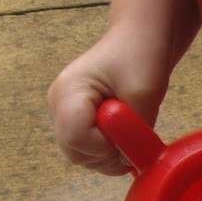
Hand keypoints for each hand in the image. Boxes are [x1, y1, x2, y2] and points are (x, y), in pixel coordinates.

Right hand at [47, 31, 169, 173]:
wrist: (138, 40)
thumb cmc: (141, 57)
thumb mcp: (145, 93)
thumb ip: (133, 130)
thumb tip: (126, 160)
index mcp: (69, 90)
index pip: (76, 137)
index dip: (106, 144)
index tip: (129, 129)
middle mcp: (57, 103)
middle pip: (74, 151)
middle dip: (107, 154)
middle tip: (133, 135)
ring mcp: (62, 112)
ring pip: (80, 155)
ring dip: (109, 154)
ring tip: (130, 129)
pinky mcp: (72, 120)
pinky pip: (86, 149)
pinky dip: (107, 151)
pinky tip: (123, 133)